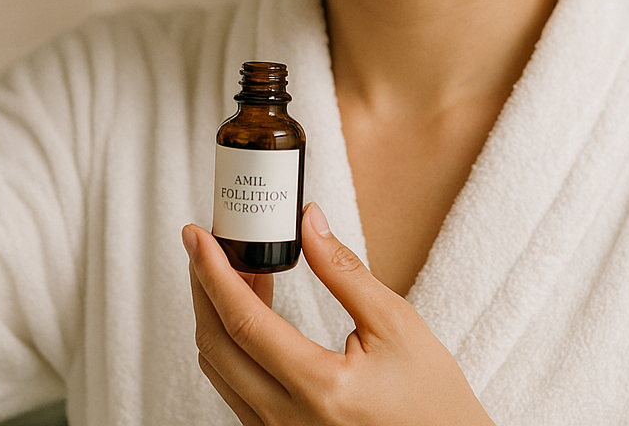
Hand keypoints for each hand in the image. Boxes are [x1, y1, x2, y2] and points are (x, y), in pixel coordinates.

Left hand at [184, 204, 494, 425]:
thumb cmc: (432, 399)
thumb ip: (343, 271)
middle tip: (209, 244)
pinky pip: (235, 389)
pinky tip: (254, 312)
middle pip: (215, 345)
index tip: (196, 236)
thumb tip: (307, 222)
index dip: (212, 272)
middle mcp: (287, 421)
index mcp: (319, 387)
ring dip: (217, 314)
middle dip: (203, 287)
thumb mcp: (396, 325)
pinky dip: (234, 344)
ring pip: (219, 369)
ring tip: (238, 269)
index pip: (243, 322)